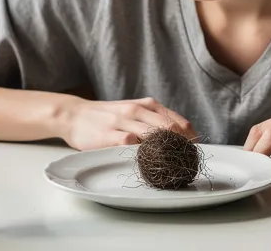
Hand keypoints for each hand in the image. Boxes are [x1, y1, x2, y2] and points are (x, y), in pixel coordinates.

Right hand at [59, 96, 195, 150]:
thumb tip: (180, 137)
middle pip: (170, 129)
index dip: (191, 138)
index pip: (178, 122)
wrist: (74, 114)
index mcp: (147, 105)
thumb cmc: (107, 116)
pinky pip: (131, 144)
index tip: (196, 152)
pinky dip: (142, 154)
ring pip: (153, 135)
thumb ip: (154, 120)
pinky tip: (147, 163)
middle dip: (182, 146)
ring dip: (165, 151)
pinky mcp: (109, 135)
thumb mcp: (134, 111)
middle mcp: (137, 110)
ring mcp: (123, 122)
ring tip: (172, 165)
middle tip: (187, 162)